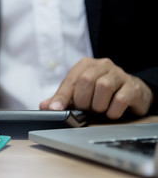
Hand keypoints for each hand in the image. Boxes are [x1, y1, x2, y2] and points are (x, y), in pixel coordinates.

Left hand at [39, 57, 153, 118]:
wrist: (131, 92)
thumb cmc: (99, 93)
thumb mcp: (78, 95)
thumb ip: (61, 99)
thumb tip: (45, 106)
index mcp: (85, 65)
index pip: (70, 80)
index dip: (61, 96)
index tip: (55, 110)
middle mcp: (102, 65)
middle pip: (86, 80)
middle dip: (83, 100)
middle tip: (86, 109)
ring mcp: (119, 74)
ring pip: (103, 86)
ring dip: (98, 105)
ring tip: (99, 109)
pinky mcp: (133, 86)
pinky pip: (120, 99)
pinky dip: (113, 110)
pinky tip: (112, 112)